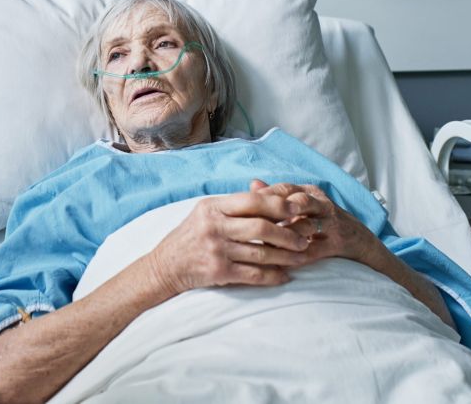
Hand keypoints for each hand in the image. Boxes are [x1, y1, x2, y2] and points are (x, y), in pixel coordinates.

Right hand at [146, 193, 310, 295]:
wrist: (165, 265)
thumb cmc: (191, 235)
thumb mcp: (207, 212)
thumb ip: (235, 204)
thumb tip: (271, 194)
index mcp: (213, 207)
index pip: (252, 201)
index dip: (278, 204)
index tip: (297, 209)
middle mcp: (214, 227)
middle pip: (261, 227)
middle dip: (288, 233)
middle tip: (305, 237)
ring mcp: (216, 250)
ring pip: (261, 252)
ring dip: (286, 256)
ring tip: (301, 256)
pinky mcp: (218, 272)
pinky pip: (253, 274)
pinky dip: (273, 276)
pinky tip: (285, 276)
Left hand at [249, 180, 376, 265]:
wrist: (361, 243)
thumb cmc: (323, 223)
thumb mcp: (303, 205)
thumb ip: (278, 196)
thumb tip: (253, 184)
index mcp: (309, 192)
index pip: (283, 189)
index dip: (262, 198)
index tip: (240, 208)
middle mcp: (321, 204)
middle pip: (295, 203)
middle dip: (272, 213)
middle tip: (251, 225)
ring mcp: (332, 223)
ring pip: (305, 226)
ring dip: (284, 236)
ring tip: (262, 244)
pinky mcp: (338, 244)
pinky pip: (314, 250)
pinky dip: (296, 257)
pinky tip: (279, 264)